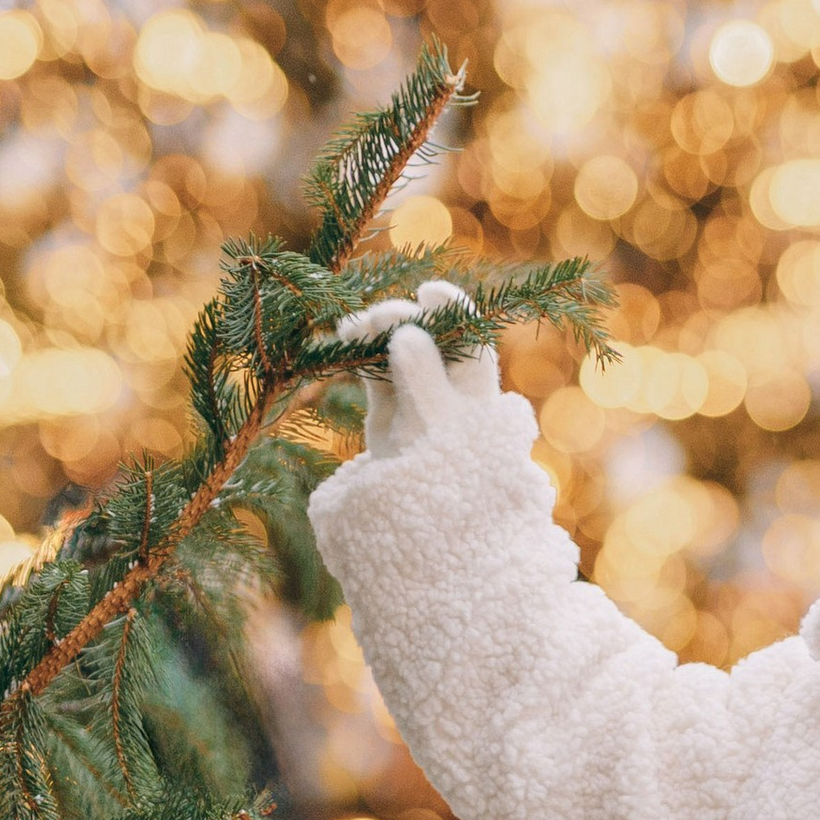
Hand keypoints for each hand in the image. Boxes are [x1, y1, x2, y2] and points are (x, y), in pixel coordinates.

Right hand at [311, 289, 542, 537]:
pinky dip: (360, 350)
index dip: (451, 306)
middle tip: (379, 317)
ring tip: (354, 327)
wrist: (419, 528)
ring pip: (397, 347)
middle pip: (428, 334)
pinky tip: (344, 334)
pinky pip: (374, 369)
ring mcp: (416, 395)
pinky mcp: (388, 408)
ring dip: (375, 330)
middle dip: (403, 318)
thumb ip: (422, 377)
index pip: (468, 334)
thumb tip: (407, 332)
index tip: (428, 290)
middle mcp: (447, 386)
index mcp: (475, 388)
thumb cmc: (444, 474)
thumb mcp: (435, 425)